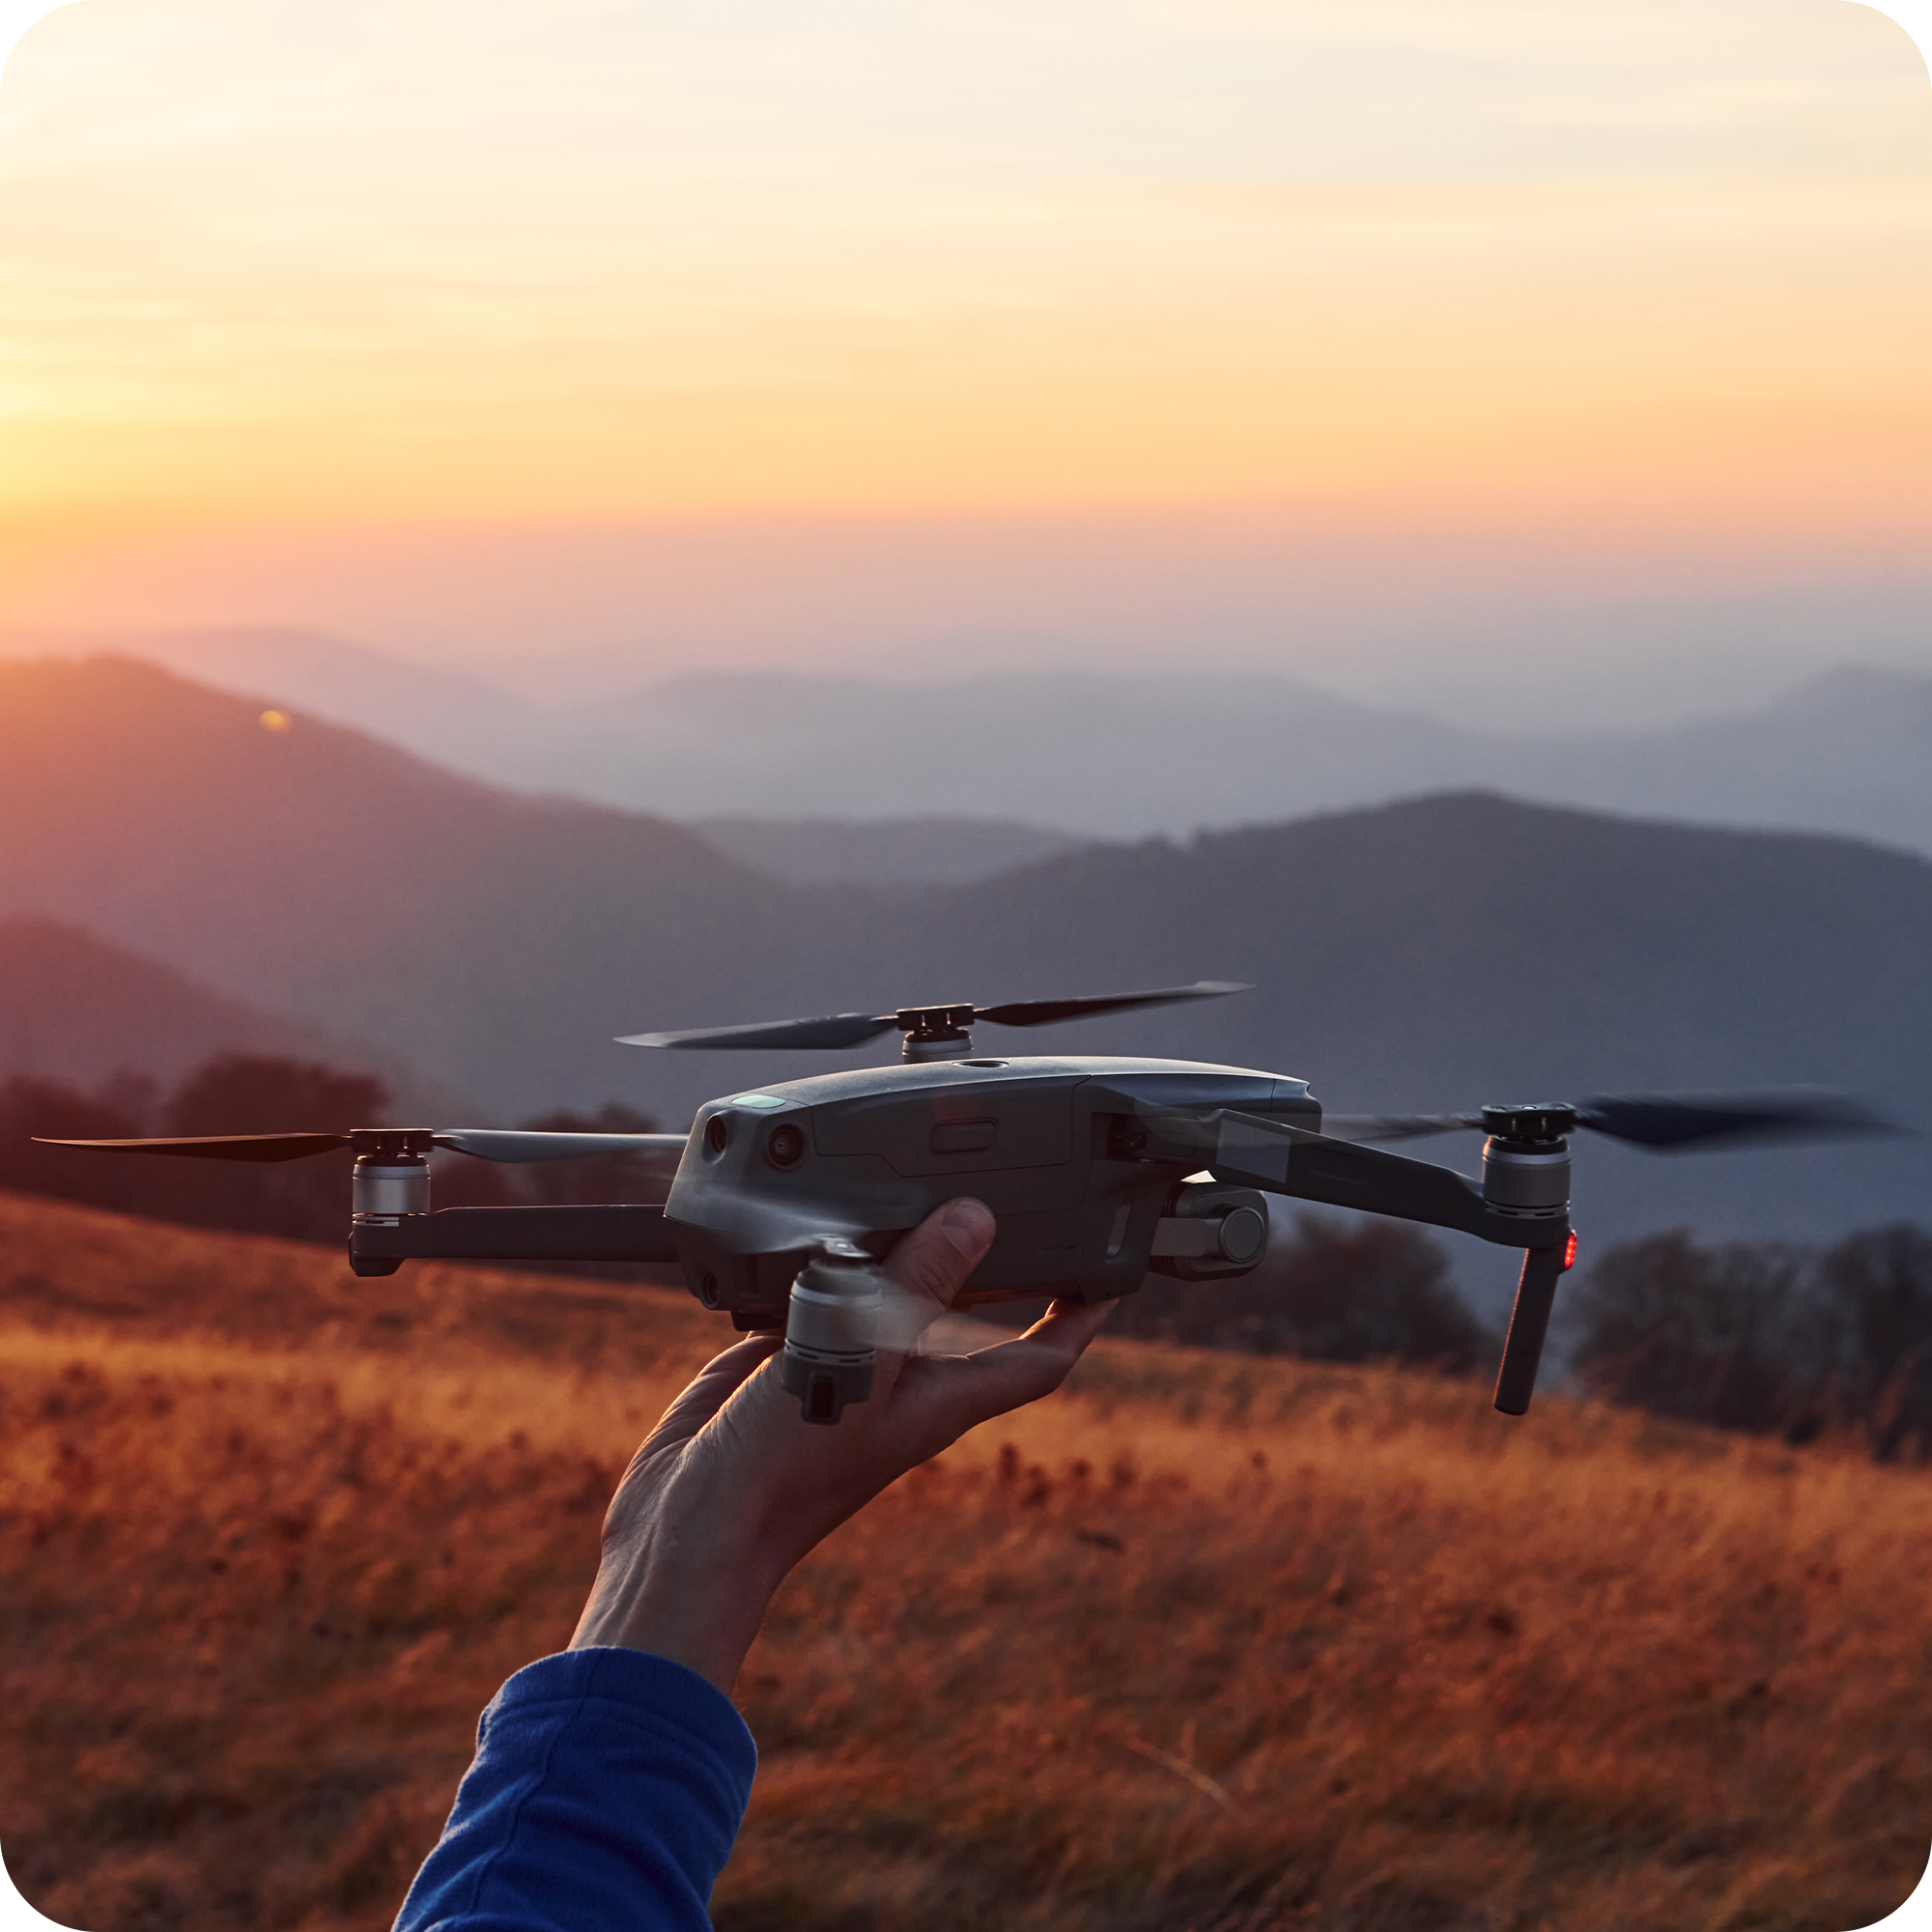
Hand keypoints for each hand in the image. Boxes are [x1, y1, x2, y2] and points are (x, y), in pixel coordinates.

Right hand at [569, 1199, 1114, 1691]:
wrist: (691, 1532)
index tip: (1109, 1269)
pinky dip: (817, 1261)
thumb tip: (977, 1219)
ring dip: (897, 1250)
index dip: (1079, 1316)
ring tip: (914, 1185)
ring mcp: (837, 1373)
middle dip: (990, 1260)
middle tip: (1010, 1194)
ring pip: (884, 1300)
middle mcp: (897, 1383)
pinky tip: (806, 1223)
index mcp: (940, 1396)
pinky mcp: (776, 1363)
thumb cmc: (789, 1467)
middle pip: (963, 1316)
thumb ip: (916, 1288)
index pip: (1036, 1356)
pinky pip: (811, 1301)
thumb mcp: (864, 1362)